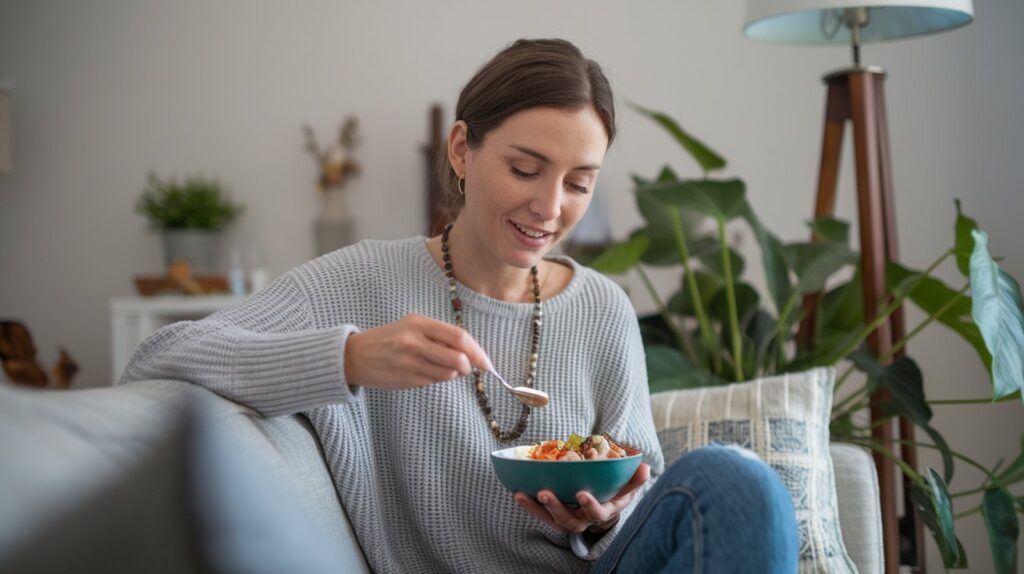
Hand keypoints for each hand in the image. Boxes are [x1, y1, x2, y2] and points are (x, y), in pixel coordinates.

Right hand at [344, 314, 490, 389]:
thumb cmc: (389, 339)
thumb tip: (471, 353)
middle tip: (467, 368)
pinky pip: (433, 382)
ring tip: (439, 366)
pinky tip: (424, 371)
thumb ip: (439, 336)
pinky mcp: (406, 379)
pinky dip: (436, 379)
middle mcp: (415, 342)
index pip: (458, 337)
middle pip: (458, 359)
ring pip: (447, 374)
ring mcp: (410, 362)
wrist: (355, 356)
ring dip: (451, 374)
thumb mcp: (411, 327)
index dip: (477, 351)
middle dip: (468, 367)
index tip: (486, 363)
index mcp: (419, 324)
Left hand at [513, 463, 649, 534]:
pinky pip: (539, 513)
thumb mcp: (628, 486)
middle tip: (543, 493)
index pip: (598, 513)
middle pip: (568, 519)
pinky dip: (528, 505)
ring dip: (535, 507)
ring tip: (521, 494)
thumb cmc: (616, 490)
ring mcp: (567, 519)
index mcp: (603, 512)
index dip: (590, 505)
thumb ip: (635, 479)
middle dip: (555, 507)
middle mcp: (583, 519)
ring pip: (550, 518)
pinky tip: (517, 491)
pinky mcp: (554, 516)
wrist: (604, 504)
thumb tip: (644, 468)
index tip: (583, 493)